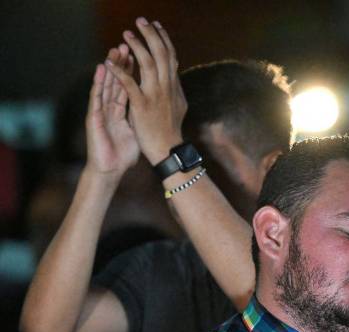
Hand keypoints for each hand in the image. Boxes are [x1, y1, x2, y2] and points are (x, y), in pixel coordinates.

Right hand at [85, 44, 139, 177]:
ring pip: (105, 85)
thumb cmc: (123, 155)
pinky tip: (101, 70)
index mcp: (121, 112)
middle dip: (122, 63)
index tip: (141, 55)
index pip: (129, 87)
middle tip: (127, 44)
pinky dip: (99, 83)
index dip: (133, 72)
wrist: (109, 170)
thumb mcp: (136, 133)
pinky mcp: (93, 118)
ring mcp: (100, 112)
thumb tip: (156, 115)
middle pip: (117, 81)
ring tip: (114, 51)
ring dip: (110, 67)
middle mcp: (110, 108)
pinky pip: (96, 98)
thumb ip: (141, 121)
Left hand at [106, 17, 185, 164]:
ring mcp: (155, 95)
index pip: (171, 56)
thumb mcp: (178, 106)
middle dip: (151, 35)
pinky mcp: (142, 105)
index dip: (164, 39)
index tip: (157, 26)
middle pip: (161, 54)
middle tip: (141, 21)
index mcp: (174, 86)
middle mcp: (167, 87)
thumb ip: (175, 89)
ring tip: (126, 35)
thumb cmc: (170, 130)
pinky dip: (119, 72)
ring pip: (148, 64)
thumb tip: (175, 76)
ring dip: (136, 47)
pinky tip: (109, 63)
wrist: (168, 150)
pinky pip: (129, 85)